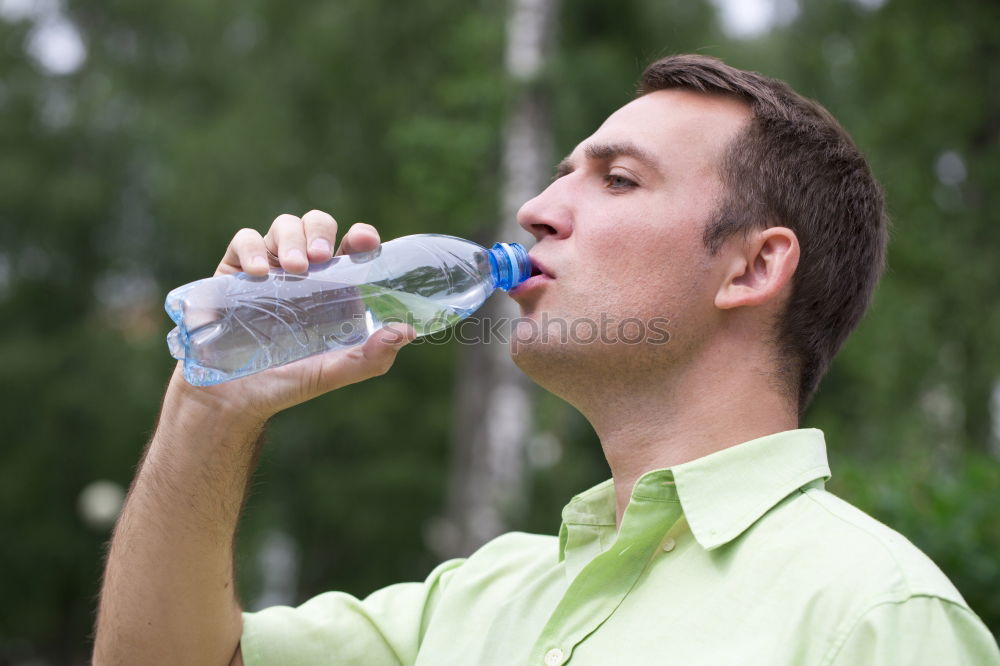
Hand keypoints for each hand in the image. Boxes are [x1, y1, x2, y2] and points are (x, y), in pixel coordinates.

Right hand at [170, 210, 415, 423]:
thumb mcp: (332, 373)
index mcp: (333, 288)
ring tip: (294, 269)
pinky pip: (244, 240)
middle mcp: (303, 271)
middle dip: (321, 231)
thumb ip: (371, 358)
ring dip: (292, 238)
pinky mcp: (233, 271)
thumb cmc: (287, 382)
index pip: (352, 247)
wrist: (232, 399)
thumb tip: (406, 332)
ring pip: (284, 226)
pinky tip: (259, 272)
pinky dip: (252, 249)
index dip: (362, 236)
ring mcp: (269, 267)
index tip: (364, 240)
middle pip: (317, 225)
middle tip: (320, 258)